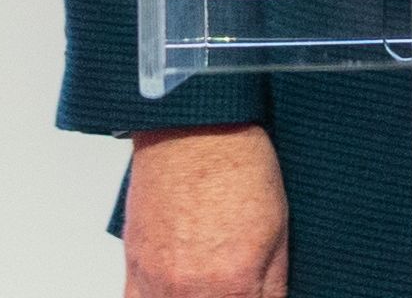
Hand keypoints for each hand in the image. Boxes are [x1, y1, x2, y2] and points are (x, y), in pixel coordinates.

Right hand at [123, 124, 287, 297]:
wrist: (195, 131)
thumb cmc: (238, 168)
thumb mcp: (278, 229)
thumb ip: (272, 282)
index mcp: (235, 285)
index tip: (257, 295)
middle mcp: (190, 292)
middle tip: (233, 287)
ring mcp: (156, 284)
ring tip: (210, 286)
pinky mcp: (133, 270)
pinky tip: (176, 291)